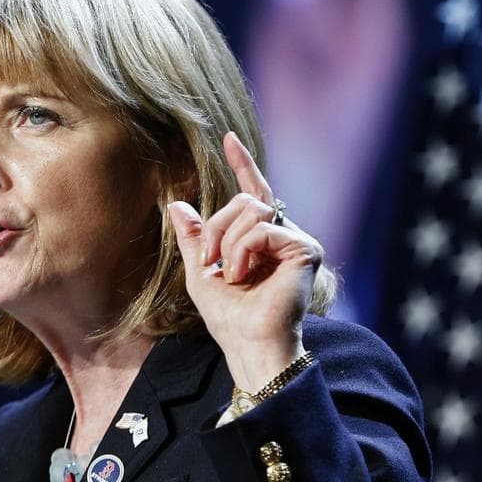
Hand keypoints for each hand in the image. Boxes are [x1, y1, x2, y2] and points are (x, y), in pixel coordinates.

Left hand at [168, 133, 323, 392]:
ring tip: (232, 275)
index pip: (253, 192)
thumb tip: (176, 204)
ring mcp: (297, 240)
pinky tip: (244, 276)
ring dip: (228, 244)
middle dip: (217, 228)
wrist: (248, 343)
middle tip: (211, 262)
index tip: (228, 139)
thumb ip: (194, 238)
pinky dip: (243, 252)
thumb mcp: (200, 272)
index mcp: (261, 238)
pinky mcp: (305, 249)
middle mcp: (283, 234)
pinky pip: (263, 229)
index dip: (242, 163)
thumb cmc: (228, 317)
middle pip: (243, 200)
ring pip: (251, 210)